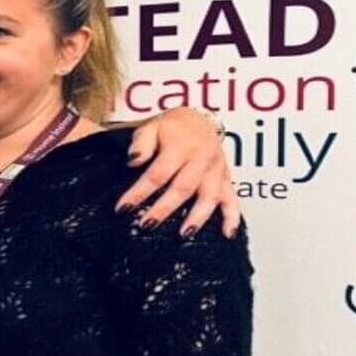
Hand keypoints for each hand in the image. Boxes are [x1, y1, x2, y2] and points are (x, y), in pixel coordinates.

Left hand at [115, 108, 240, 236]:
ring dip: (197, 216)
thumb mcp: (151, 127)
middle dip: (164, 209)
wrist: (197, 121)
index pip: (158, 173)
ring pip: (209, 196)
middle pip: (183, 187)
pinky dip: (232, 217)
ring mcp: (216, 169)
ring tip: (183, 235)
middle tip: (146, 225)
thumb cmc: (170, 129)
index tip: (122, 208)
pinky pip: (232, 198)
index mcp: (181, 146)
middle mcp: (202, 158)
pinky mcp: (226, 178)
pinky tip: (227, 234)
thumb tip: (133, 160)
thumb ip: (141, 144)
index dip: (139, 192)